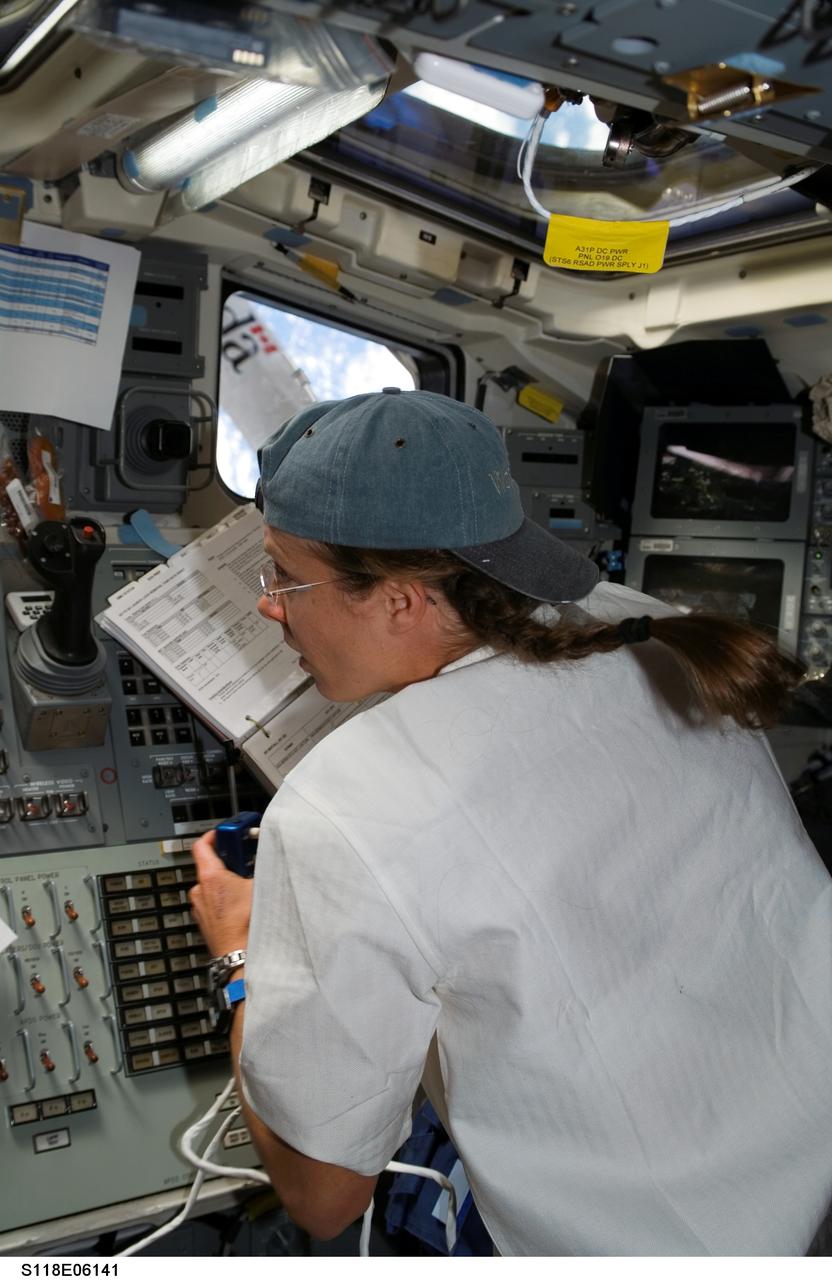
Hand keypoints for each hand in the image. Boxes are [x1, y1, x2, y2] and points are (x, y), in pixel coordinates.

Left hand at [189, 830, 252, 958]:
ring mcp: (200, 909)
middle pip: (211, 866)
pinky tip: (242, 908)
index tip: (226, 833)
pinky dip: (225, 900)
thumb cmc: (246, 925)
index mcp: (210, 877)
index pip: (202, 845)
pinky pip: (214, 903)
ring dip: (228, 883)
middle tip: (246, 862)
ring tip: (248, 888)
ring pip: (213, 887)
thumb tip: (270, 858)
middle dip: (229, 862)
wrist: (240, 957)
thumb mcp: (260, 886)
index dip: (215, 835)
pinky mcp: (205, 922)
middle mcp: (200, 891)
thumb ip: (262, 867)